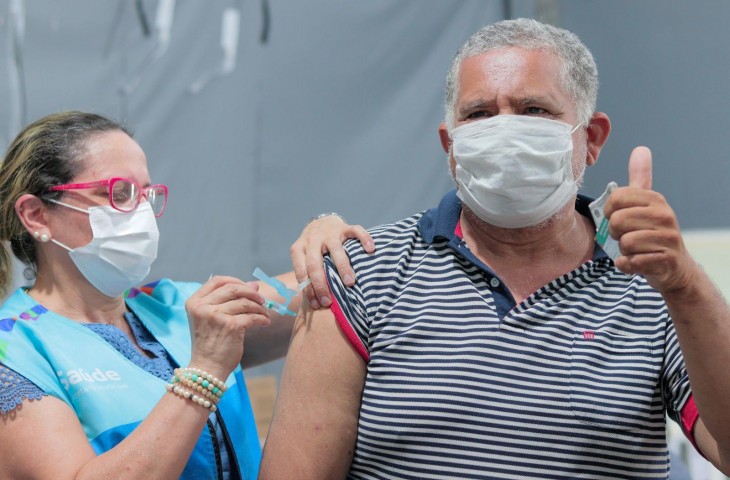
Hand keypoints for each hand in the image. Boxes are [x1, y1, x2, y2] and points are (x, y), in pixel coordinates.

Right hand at [185, 276, 269, 378]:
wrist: (207, 369)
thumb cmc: (210, 344)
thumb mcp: (211, 318)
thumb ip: (229, 300)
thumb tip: (254, 285)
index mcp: (194, 302)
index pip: (217, 280)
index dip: (236, 281)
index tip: (248, 288)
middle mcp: (203, 307)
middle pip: (234, 288)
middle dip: (252, 293)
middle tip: (262, 300)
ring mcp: (216, 316)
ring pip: (245, 302)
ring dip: (260, 308)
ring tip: (264, 314)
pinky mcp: (231, 326)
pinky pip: (252, 316)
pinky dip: (262, 319)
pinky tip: (265, 323)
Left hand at [290, 214, 374, 309]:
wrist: (320, 222)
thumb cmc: (313, 248)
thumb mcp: (304, 257)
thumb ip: (307, 274)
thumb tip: (314, 304)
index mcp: (299, 249)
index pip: (302, 272)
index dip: (309, 289)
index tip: (317, 305)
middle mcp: (312, 240)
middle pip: (314, 263)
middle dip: (321, 284)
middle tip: (329, 301)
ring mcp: (329, 233)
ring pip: (335, 249)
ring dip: (342, 267)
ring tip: (350, 283)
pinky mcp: (344, 227)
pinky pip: (355, 230)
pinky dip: (364, 238)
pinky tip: (370, 249)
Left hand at [604, 146, 697, 293]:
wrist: (675, 267)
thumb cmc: (653, 234)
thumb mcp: (647, 204)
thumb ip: (641, 178)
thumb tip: (640, 149)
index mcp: (654, 200)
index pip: (616, 197)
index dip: (609, 211)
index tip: (618, 217)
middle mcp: (664, 215)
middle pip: (617, 221)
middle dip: (615, 233)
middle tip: (626, 236)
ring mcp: (668, 238)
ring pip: (624, 242)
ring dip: (623, 251)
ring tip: (635, 249)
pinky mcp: (666, 260)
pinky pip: (631, 262)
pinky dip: (627, 265)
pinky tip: (636, 262)